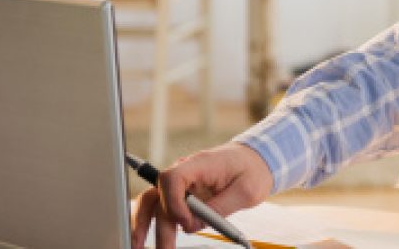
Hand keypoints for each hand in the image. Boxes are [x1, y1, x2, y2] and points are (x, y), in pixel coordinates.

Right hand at [130, 143, 272, 247]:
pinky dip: (154, 223)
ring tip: (141, 247)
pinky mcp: (183, 193)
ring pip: (154, 203)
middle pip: (159, 197)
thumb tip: (193, 226)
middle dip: (157, 225)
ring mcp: (182, 183)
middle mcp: (185, 172)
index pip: (171, 179)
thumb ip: (219, 208)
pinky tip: (153, 239)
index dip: (173, 202)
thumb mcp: (246, 191)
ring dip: (145, 226)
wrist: (257, 160)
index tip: (185, 222)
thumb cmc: (252, 170)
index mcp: (200, 164)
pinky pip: (162, 207)